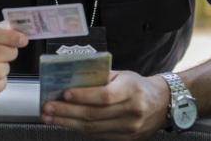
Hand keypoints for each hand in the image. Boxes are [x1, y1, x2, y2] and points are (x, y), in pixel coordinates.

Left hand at [41, 70, 170, 139]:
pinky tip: (66, 124)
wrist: (162, 104)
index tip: (64, 94)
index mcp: (131, 90)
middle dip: (66, 112)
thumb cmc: (137, 86)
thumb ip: (100, 76)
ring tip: (50, 117)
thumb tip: (72, 78)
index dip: (83, 96)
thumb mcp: (123, 75)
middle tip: (48, 108)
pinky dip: (79, 129)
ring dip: (67, 123)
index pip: (105, 96)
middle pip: (94, 114)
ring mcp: (129, 128)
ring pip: (93, 128)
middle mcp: (132, 111)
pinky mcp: (125, 139)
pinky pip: (98, 135)